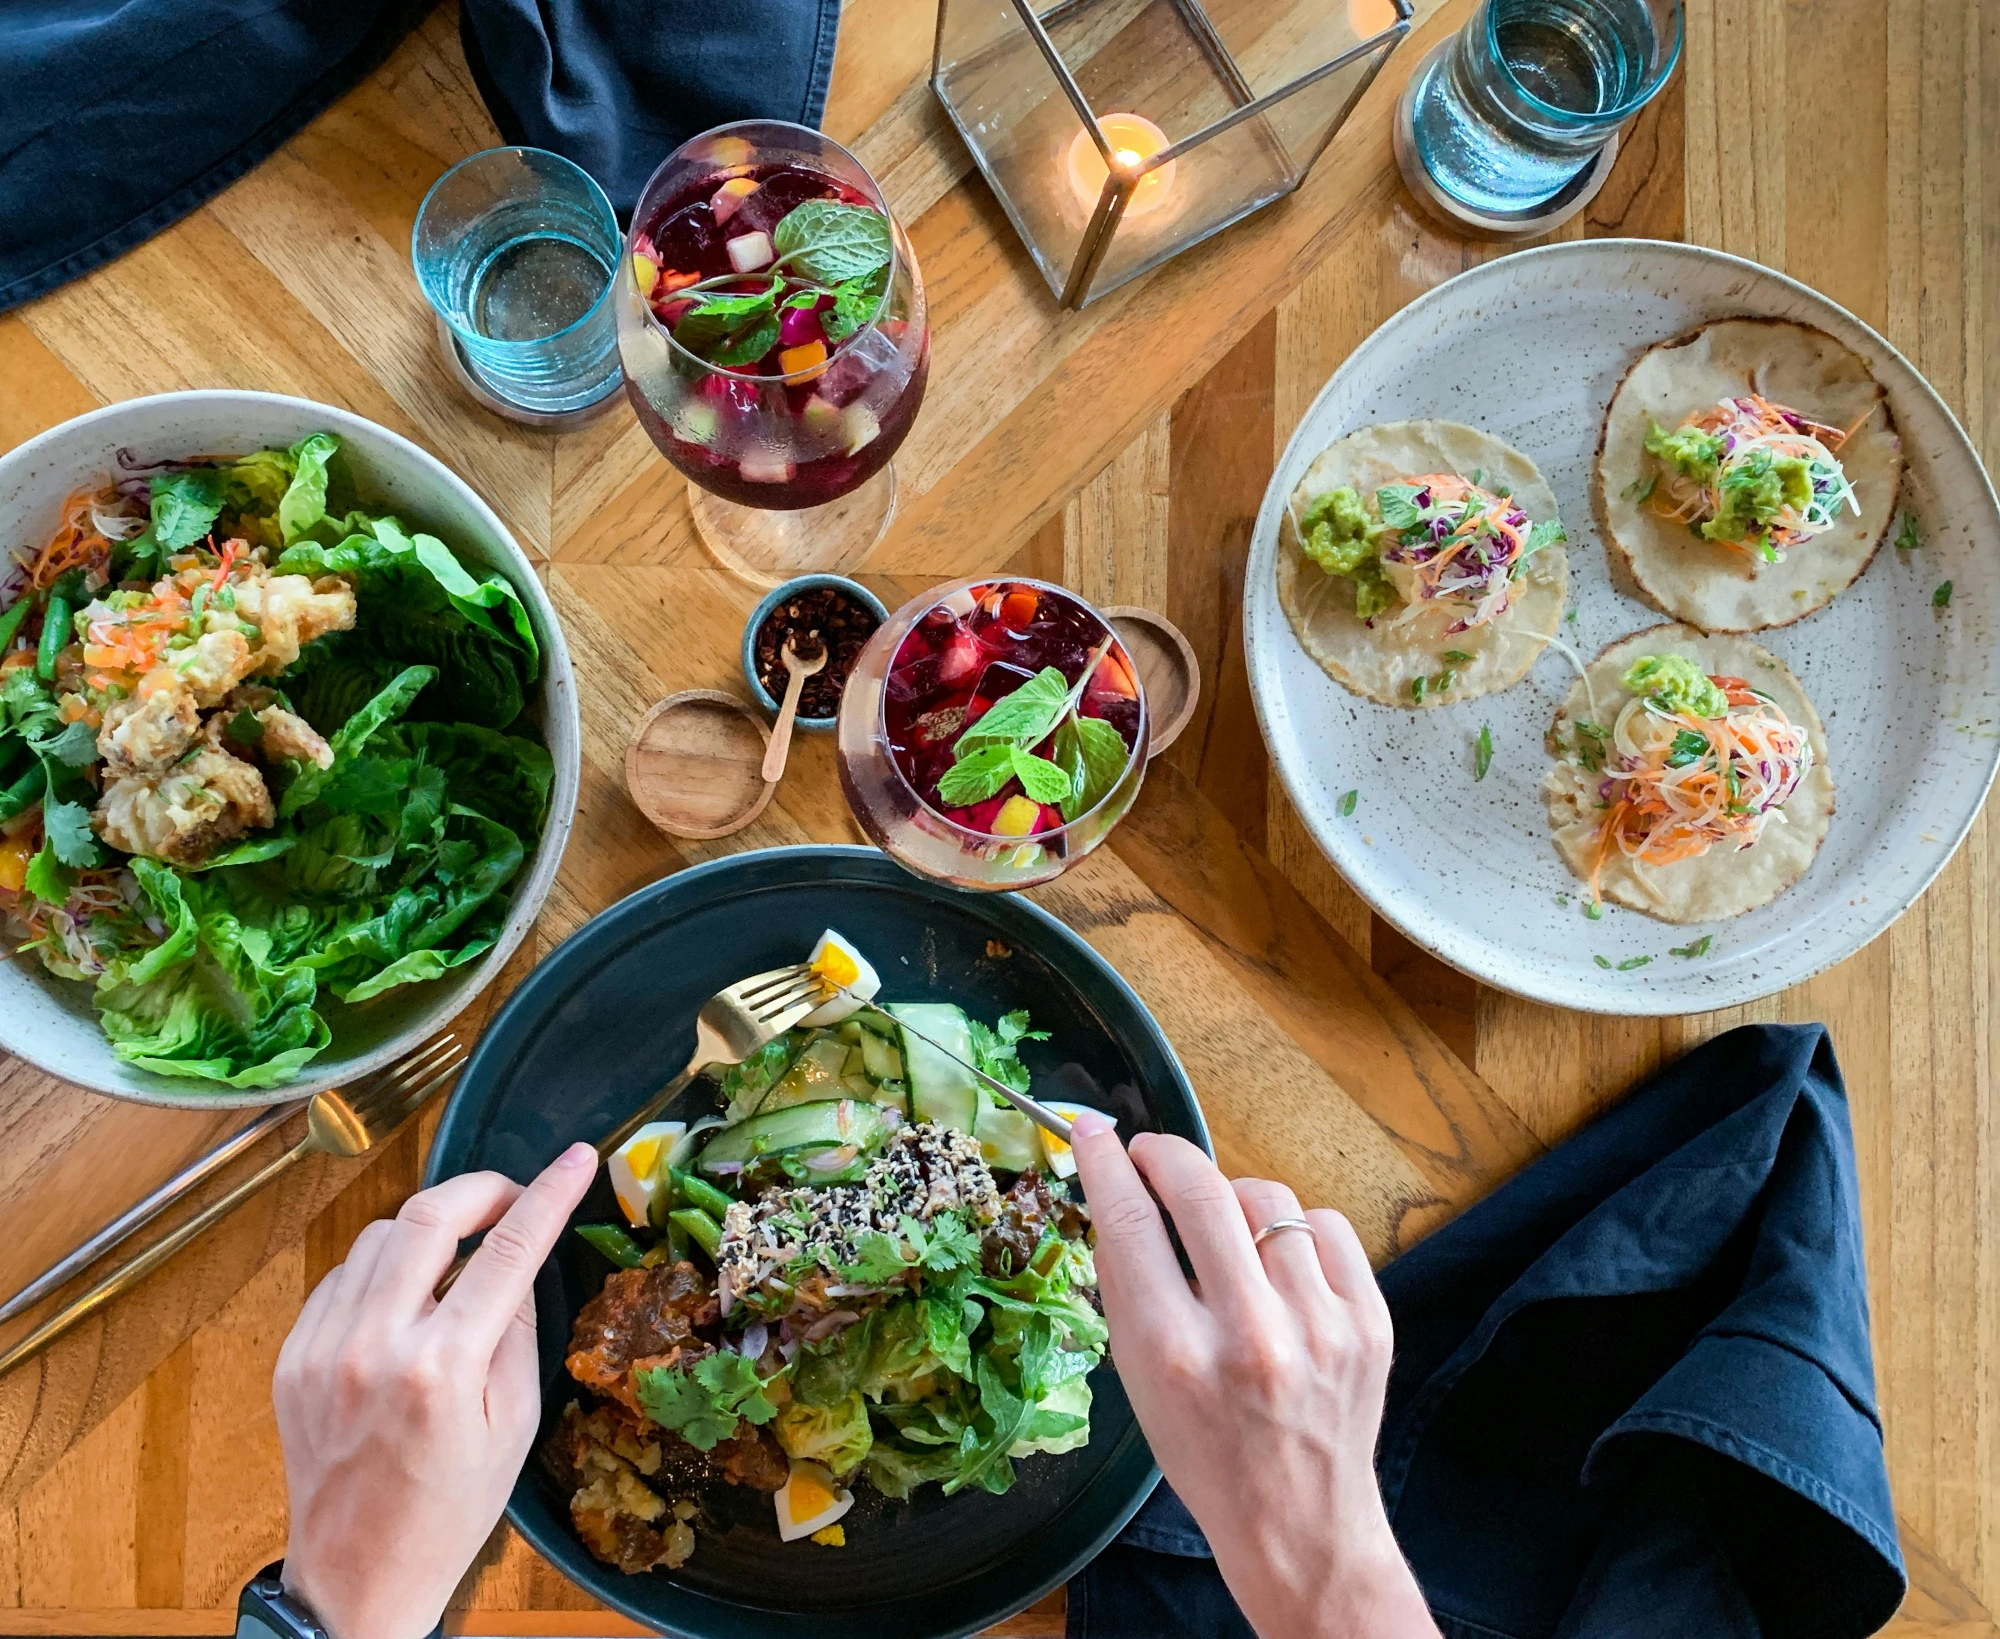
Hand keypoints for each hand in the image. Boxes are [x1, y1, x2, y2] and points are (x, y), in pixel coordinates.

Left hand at [272, 1143, 596, 1638]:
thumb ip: (516, 1333)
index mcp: (442, 1369)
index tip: (577, 1160)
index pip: (507, 1251)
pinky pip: (342, 1276)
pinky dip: (382, 1268)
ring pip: (380, 1235)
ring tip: (459, 1257)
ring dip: (429, 1228)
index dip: (549, 1194)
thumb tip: (516, 1262)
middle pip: (428, 1216)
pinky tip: (407, 1297)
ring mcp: (323, 1349)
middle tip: (511, 1195)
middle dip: (480, 1188)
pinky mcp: (293, 1357)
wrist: (359, 1576)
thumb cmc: (450, 1510)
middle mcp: (375, 1347)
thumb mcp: (515, 1425)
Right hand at [1069, 1114, 1437, 1638]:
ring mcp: (1319, 1326)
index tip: (1092, 1133)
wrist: (1300, 1525)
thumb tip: (1116, 1190)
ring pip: (1267, 1198)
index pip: (1130, 1222)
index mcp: (1176, 1354)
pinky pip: (1325, 1226)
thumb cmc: (1204, 1454)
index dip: (1104, 1163)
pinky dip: (1294, 1231)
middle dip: (1166, 1154)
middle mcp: (1249, 1334)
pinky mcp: (1370, 1323)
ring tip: (1223, 1236)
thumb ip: (1127, 1285)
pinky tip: (1279, 1264)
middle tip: (1150, 1155)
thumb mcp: (1138, 1380)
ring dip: (1233, 1200)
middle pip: (1202, 1190)